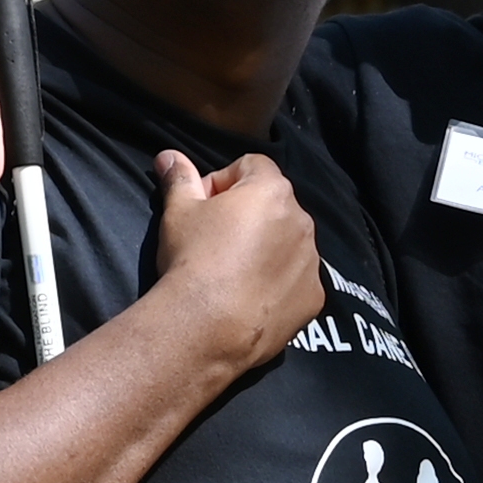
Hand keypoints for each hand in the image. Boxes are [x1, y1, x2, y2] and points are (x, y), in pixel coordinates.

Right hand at [147, 149, 329, 373]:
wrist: (207, 327)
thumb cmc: (192, 259)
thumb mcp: (178, 212)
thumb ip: (179, 178)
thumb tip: (168, 156)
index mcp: (271, 190)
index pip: (251, 166)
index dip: (222, 181)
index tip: (204, 206)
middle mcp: (301, 220)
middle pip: (273, 203)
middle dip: (247, 214)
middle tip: (215, 240)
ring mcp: (312, 261)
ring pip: (287, 242)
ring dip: (266, 247)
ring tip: (232, 272)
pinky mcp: (314, 296)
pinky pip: (297, 278)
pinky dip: (279, 282)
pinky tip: (249, 296)